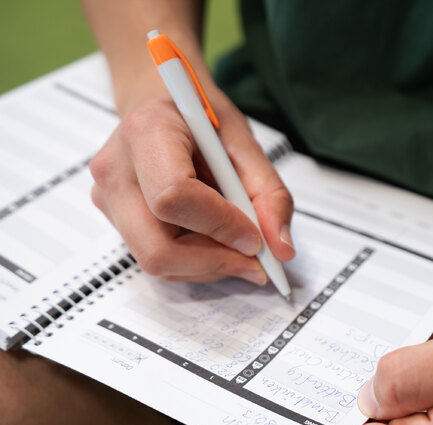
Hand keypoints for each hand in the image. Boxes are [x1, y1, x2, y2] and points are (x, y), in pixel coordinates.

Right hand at [89, 87, 294, 282]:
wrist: (160, 106)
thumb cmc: (201, 118)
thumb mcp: (245, 142)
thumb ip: (269, 194)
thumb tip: (281, 250)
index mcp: (147, 132)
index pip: (175, 196)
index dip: (221, 225)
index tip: (255, 238)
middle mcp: (115, 170)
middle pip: (157, 247)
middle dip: (215, 263)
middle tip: (255, 262)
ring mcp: (108, 199)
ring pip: (158, 262)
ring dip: (209, 266)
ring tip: (236, 246)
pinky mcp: (115, 220)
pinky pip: (156, 260)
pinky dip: (195, 262)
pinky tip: (214, 242)